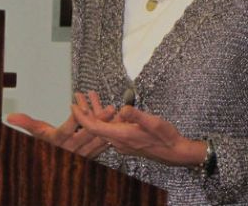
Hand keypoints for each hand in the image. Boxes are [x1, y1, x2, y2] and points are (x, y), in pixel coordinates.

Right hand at [6, 91, 115, 158]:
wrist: (56, 170)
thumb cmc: (48, 148)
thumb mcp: (38, 134)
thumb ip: (27, 123)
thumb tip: (10, 117)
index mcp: (59, 141)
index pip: (66, 130)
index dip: (72, 118)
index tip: (75, 105)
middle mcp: (72, 148)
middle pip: (86, 134)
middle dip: (97, 120)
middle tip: (107, 109)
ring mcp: (83, 152)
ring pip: (96, 139)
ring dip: (106, 126)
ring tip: (114, 113)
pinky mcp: (92, 154)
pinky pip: (102, 144)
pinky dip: (109, 134)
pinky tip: (116, 124)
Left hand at [71, 102, 205, 166]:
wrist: (175, 152)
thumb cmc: (165, 137)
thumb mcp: (153, 122)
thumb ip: (137, 116)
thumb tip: (123, 109)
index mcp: (121, 135)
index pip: (94, 127)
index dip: (81, 117)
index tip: (72, 105)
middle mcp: (118, 141)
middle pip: (95, 126)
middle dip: (85, 111)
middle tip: (78, 96)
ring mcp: (122, 142)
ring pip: (103, 126)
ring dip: (96, 112)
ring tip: (91, 95)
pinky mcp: (127, 141)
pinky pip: (111, 128)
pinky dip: (107, 117)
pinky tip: (109, 108)